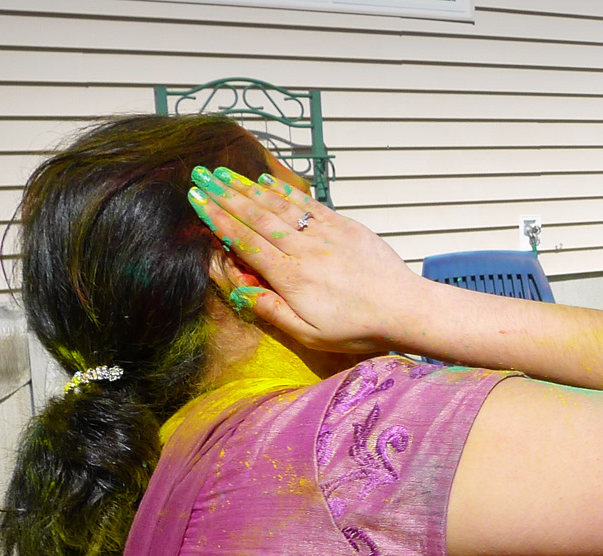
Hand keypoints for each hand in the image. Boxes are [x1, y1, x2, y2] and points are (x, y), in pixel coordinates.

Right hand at [185, 165, 426, 353]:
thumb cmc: (358, 328)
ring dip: (248, 188)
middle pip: (257, 217)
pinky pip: (308, 204)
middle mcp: (304, 250)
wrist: (405, 309)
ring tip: (224, 174)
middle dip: (225, 196)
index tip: (197, 202)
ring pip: (279, 206)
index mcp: (291, 278)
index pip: (246, 242)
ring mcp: (325, 234)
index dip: (219, 220)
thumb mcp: (311, 335)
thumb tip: (242, 292)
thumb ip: (274, 312)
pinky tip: (267, 181)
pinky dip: (285, 191)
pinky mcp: (345, 226)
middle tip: (199, 177)